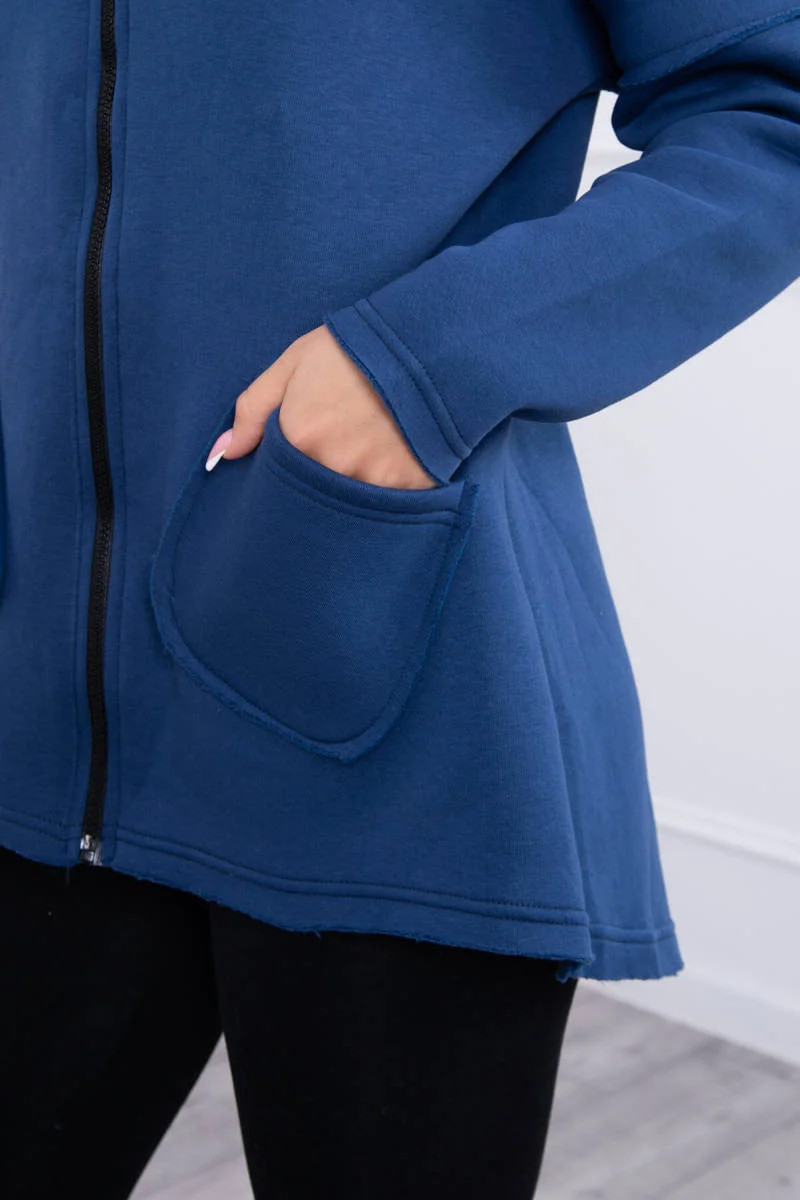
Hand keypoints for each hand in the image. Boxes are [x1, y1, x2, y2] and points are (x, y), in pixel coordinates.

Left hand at [205, 325, 437, 488]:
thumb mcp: (294, 364)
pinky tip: (387, 468)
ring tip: (361, 461)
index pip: (275, 480)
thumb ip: (253, 410)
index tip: (295, 462)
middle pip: (310, 497)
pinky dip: (381, 495)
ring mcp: (371, 482)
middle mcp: (332, 467)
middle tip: (331, 459)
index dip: (283, 473)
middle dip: (314, 486)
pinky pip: (384, 508)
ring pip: (346, 507)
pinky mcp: (408, 490)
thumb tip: (222, 454)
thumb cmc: (355, 350)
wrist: (429, 346)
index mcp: (299, 438)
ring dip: (347, 491)